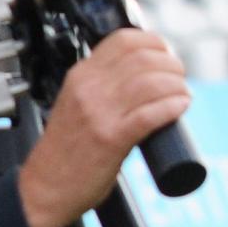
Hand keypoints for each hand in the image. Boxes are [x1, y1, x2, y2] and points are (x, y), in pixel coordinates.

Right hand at [18, 29, 190, 226]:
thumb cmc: (66, 150)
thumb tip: (146, 76)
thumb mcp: (79, 103)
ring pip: (151, 83)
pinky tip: (180, 107)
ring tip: (182, 95)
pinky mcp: (111, 139)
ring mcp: (98, 113)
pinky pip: (150, 114)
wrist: (44, 187)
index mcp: (81, 75)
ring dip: (177, 86)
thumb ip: (104, 87)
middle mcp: (88, 89)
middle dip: (172, 66)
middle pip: (144, 58)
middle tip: (180, 79)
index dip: (155, 43)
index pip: (124, 39)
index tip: (167, 55)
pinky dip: (172, 107)